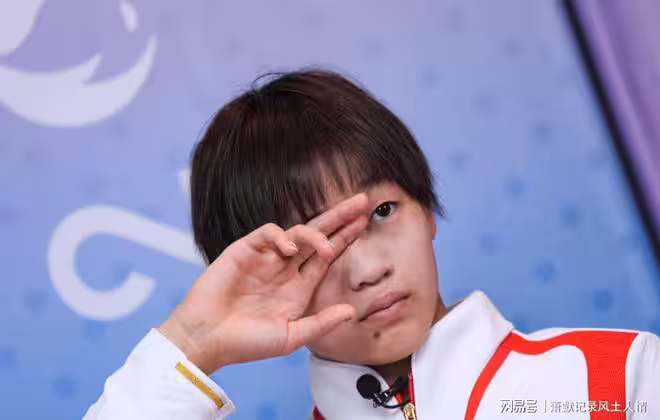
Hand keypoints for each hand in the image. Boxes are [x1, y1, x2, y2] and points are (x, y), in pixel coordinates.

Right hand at [159, 192, 368, 373]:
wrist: (206, 340)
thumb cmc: (246, 343)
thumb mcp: (291, 337)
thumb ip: (322, 323)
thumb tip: (353, 311)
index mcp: (299, 287)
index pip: (327, 255)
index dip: (346, 238)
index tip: (364, 221)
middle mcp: (285, 269)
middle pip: (318, 235)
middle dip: (340, 218)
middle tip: (362, 201)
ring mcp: (265, 258)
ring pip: (296, 232)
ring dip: (314, 234)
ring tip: (325, 246)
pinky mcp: (243, 251)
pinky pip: (267, 233)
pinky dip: (280, 236)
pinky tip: (289, 248)